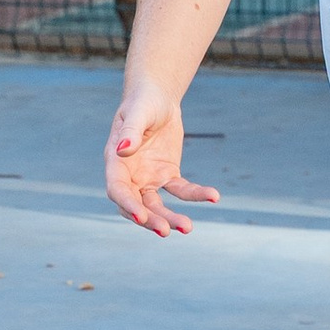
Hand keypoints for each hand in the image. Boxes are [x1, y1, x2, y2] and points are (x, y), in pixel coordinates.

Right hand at [104, 79, 220, 238]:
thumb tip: (123, 150)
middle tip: (167, 231)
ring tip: (188, 228)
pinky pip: (182, 190)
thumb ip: (130, 132)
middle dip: (150, 220)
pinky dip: (196, 194)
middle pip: (137, 205)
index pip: (118, 190)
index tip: (141, 217)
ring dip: (170, 217)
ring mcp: (148, 179)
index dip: (128, 205)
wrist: (158, 98)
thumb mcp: (138, 113)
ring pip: (157, 206)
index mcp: (116, 162)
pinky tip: (214, 196)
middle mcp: (129, 176)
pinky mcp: (168, 176)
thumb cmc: (143, 101)